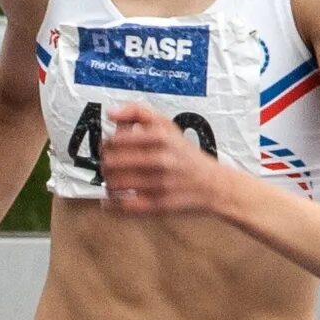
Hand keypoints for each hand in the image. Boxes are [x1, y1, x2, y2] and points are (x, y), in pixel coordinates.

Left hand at [97, 102, 229, 216]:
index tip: (109, 147)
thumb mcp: (168, 125)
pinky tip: (111, 200)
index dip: (106, 144)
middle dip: (105, 164)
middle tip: (109, 165)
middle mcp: (160, 159)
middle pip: (111, 162)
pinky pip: (124, 206)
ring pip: (115, 184)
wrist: (214, 185)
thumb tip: (111, 113)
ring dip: (108, 182)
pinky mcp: (159, 205)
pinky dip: (112, 204)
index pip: (115, 140)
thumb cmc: (186, 155)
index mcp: (160, 137)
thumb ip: (138, 113)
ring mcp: (159, 183)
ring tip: (112, 181)